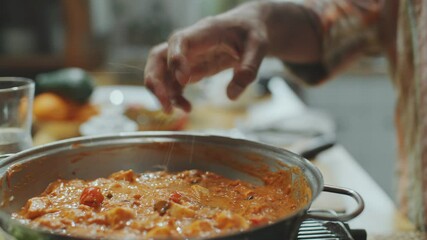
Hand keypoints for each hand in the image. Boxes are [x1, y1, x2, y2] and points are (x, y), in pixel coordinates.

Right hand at [144, 2, 268, 112]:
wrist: (249, 28)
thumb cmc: (252, 33)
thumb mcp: (259, 48)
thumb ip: (248, 69)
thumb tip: (231, 95)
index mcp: (204, 32)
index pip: (179, 41)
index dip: (176, 59)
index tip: (184, 80)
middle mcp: (189, 43)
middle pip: (158, 57)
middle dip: (155, 81)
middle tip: (165, 105)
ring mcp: (187, 56)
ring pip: (162, 72)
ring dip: (162, 92)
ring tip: (173, 111)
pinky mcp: (190, 67)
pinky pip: (174, 82)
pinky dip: (175, 96)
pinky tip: (187, 108)